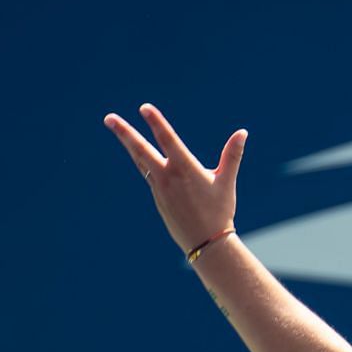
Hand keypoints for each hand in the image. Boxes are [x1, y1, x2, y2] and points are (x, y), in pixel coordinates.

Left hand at [103, 104, 246, 255]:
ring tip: (117, 128)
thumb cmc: (219, 211)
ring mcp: (159, 187)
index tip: (144, 108)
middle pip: (141, 150)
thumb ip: (232, 156)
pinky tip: (137, 151)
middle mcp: (168, 177)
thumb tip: (242, 132)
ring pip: (140, 159)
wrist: (206, 243)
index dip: (156, 122)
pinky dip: (141, 158)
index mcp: (185, 170)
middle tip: (108, 118)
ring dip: (128, 143)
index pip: (167, 140)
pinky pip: (147, 172)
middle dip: (125, 132)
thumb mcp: (226, 182)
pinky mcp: (157, 197)